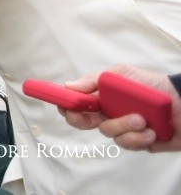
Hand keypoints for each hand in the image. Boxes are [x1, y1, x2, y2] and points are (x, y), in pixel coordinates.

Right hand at [61, 64, 180, 151]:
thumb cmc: (154, 85)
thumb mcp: (122, 74)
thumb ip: (94, 80)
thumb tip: (69, 86)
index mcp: (101, 97)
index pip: (76, 103)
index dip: (66, 104)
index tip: (63, 104)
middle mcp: (108, 114)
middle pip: (83, 122)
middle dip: (83, 120)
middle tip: (90, 115)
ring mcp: (122, 128)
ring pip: (108, 133)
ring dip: (123, 126)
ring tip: (141, 119)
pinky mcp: (137, 142)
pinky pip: (127, 143)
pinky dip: (138, 137)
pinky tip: (150, 131)